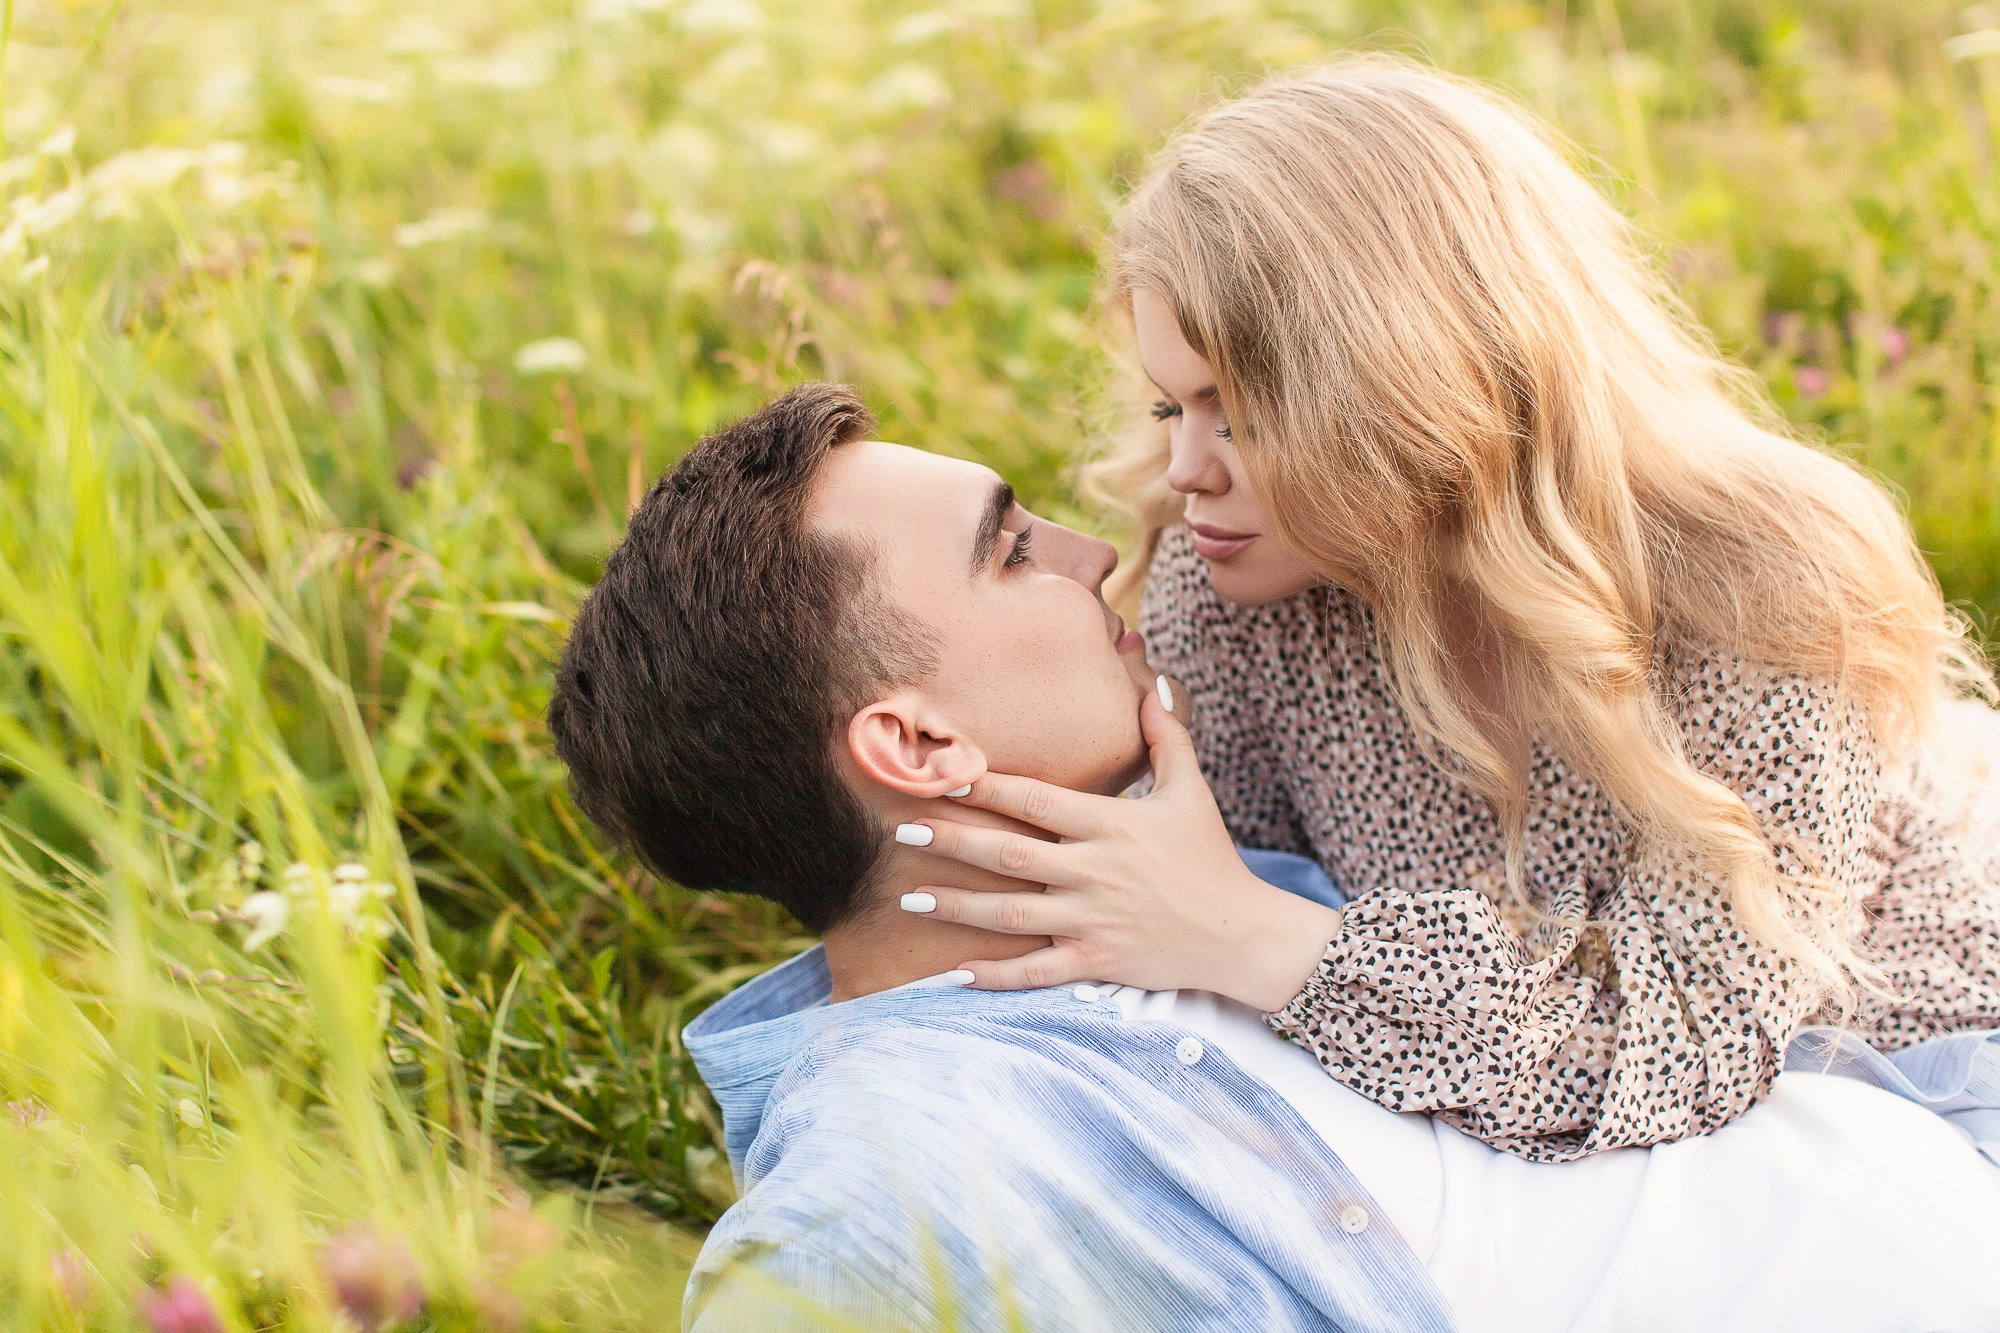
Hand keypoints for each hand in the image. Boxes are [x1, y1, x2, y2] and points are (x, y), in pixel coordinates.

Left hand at [897, 681, 1341, 1011]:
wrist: (1241, 933)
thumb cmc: (1212, 859)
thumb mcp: (1193, 791)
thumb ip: (1168, 738)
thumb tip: (1157, 685)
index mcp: (1112, 825)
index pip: (1038, 800)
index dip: (989, 787)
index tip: (944, 776)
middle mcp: (1095, 870)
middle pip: (1011, 853)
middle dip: (954, 841)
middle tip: (905, 832)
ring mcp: (1093, 919)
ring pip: (1012, 912)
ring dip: (958, 906)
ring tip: (910, 898)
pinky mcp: (1097, 960)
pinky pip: (1037, 969)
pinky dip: (996, 973)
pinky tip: (956, 972)